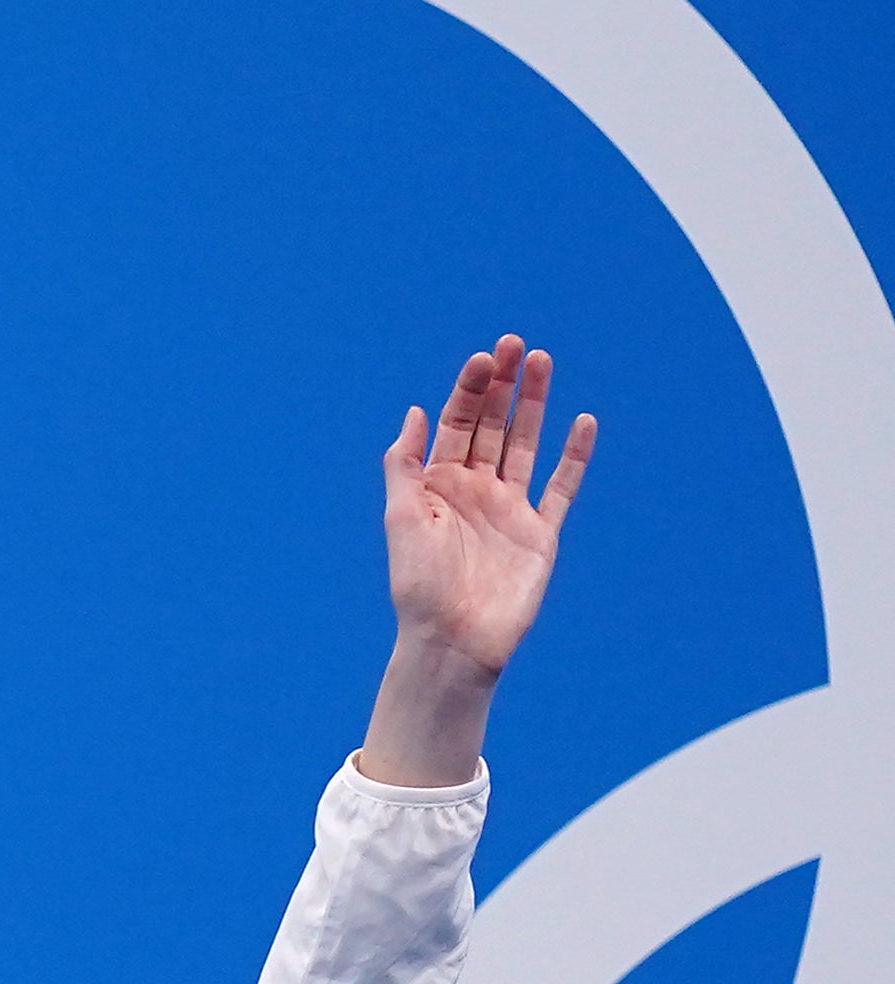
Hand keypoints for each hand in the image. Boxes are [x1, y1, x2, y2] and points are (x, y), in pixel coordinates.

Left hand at [361, 337, 595, 785]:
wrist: (453, 640)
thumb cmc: (418, 584)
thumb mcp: (400, 518)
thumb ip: (405, 465)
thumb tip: (413, 410)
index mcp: (437, 486)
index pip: (456, 426)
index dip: (469, 391)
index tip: (483, 358)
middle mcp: (474, 491)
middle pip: (493, 426)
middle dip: (502, 386)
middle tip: (515, 344)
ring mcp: (510, 509)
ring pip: (526, 445)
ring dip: (535, 405)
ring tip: (542, 361)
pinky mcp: (540, 533)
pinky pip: (562, 488)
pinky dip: (574, 456)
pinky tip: (583, 421)